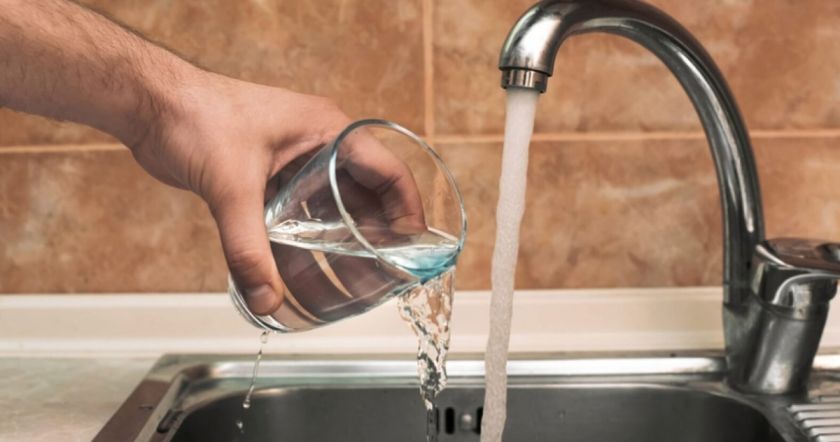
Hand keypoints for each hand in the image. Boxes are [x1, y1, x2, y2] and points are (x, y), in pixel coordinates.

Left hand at [128, 70, 423, 314]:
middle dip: (369, 245)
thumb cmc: (196, 117)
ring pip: (327, 217)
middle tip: (379, 283)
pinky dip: (299, 251)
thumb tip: (266, 301)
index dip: (406, 212)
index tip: (412, 250)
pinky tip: (300, 285)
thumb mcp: (231, 187)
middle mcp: (318, 148)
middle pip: (361, 202)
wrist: (150, 108)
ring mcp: (294, 166)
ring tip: (346, 294)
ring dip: (335, 253)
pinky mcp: (268, 182)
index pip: (386, 173)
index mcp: (328, 132)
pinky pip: (295, 222)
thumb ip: (248, 249)